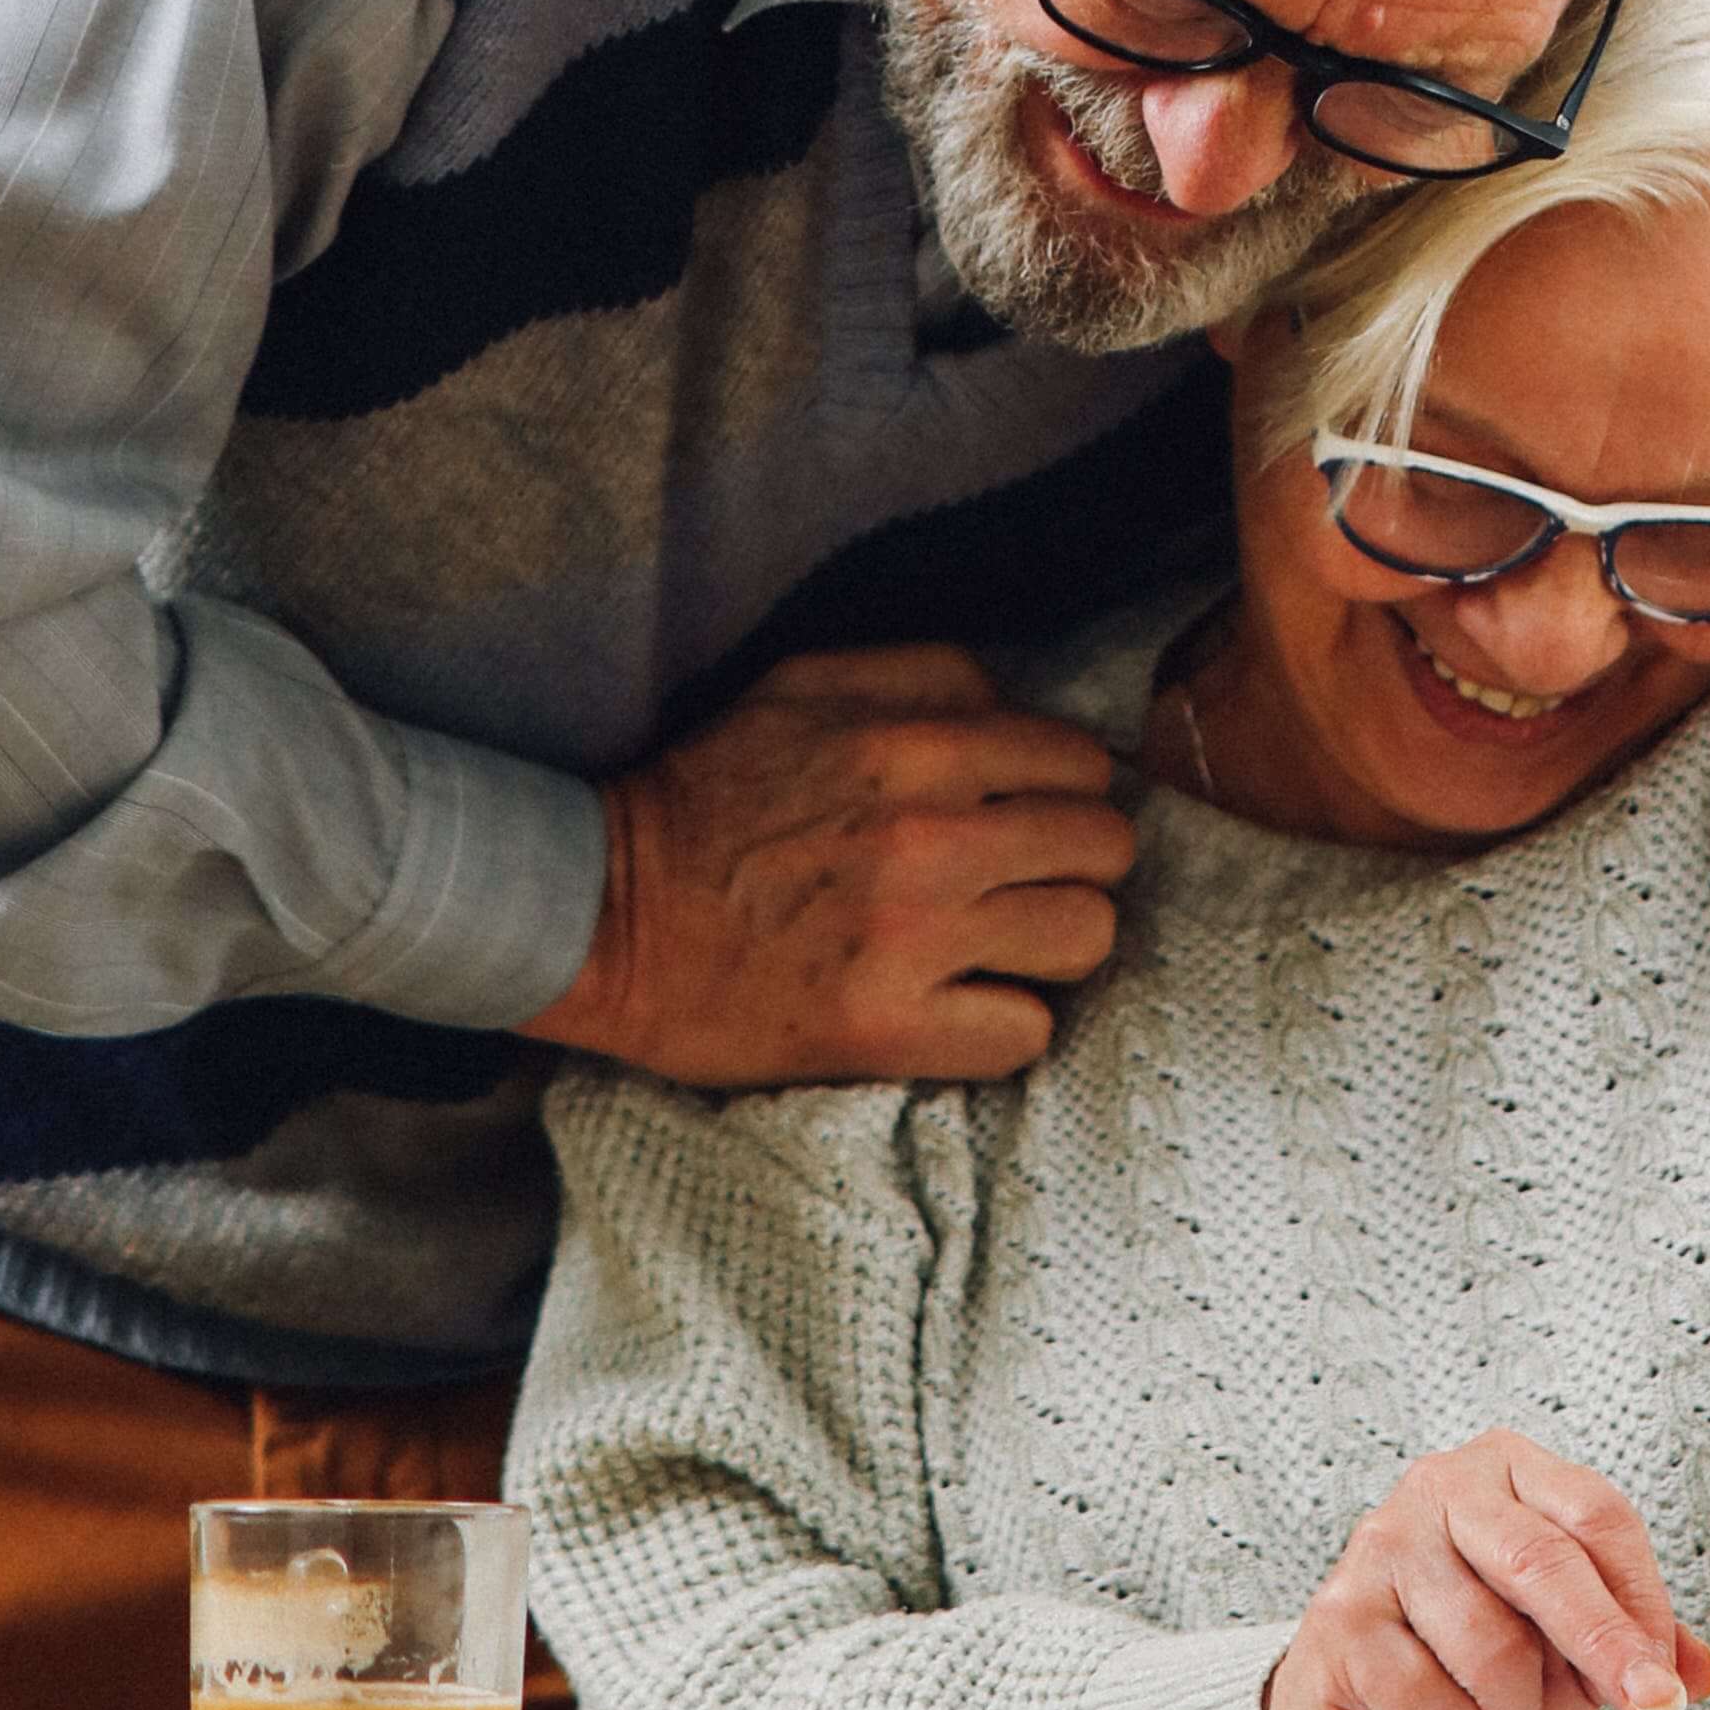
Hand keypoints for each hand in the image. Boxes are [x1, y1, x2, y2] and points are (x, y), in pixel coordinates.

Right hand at [531, 650, 1135, 1089]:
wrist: (603, 915)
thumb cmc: (707, 795)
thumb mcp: (804, 684)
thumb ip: (924, 676)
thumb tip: (1018, 707)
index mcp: (915, 743)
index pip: (1083, 763)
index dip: (1066, 790)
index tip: (1031, 814)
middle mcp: (932, 836)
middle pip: (1106, 851)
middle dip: (1073, 863)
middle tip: (1022, 883)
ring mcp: (915, 938)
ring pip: (1085, 939)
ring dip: (1052, 945)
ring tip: (999, 946)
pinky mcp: (888, 1029)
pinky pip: (1026, 1033)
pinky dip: (1003, 1024)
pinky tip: (959, 1006)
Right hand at [1262, 1431, 1709, 1709]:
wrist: (1354, 1709)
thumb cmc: (1464, 1657)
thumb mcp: (1564, 1647)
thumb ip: (1632, 1645)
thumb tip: (1699, 1673)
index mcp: (1507, 1471)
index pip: (1596, 1514)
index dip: (1641, 1598)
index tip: (1666, 1675)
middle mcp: (1441, 1487)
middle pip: (1544, 1559)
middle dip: (1605, 1644)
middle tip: (1649, 1705)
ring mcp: (1382, 1545)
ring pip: (1489, 1643)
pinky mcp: (1341, 1616)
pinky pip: (1428, 1696)